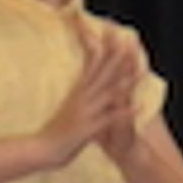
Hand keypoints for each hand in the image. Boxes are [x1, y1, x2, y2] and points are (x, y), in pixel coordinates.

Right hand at [42, 19, 141, 168]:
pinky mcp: (88, 128)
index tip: (113, 32)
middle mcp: (82, 98)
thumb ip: (78, 96)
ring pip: (109, 92)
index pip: (93, 64)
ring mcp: (85, 112)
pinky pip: (110, 118)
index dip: (104, 48)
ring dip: (126, 81)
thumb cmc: (53, 132)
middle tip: (130, 40)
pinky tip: (139, 107)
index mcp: (78, 92)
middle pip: (103, 73)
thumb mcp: (67, 108)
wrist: (40, 150)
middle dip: (117, 56)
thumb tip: (83, 84)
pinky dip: (125, 112)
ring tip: (142, 71)